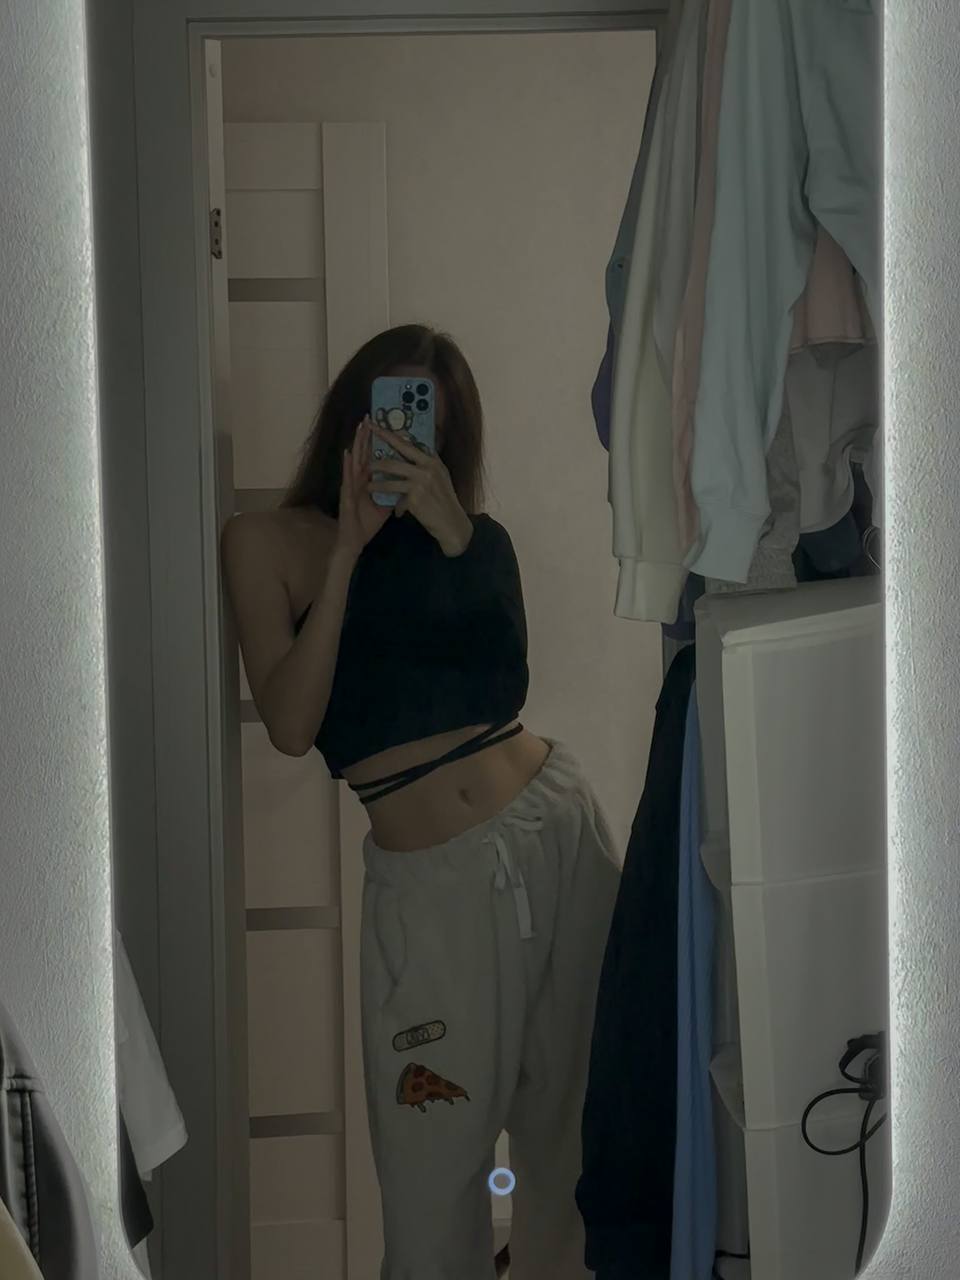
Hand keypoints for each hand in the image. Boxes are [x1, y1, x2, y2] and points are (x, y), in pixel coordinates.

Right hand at [335, 416, 390, 558]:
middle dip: (366, 436)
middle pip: (362, 454)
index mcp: (367, 481)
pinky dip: (347, 465)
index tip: (383, 425)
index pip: (373, 457)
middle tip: (369, 417)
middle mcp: (357, 480)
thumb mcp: (385, 504)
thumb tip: (408, 482)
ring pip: (353, 461)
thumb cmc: (367, 523)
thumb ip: (394, 491)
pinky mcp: (345, 496)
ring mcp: (350, 486)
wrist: (354, 541)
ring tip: (359, 428)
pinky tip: (347, 453)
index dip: (377, 442)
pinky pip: (347, 479)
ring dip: (356, 444)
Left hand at [369, 425, 473, 555]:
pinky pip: (396, 496)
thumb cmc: (445, 500)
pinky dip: (390, 500)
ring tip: (367, 484)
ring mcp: (420, 482)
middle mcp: (426, 468)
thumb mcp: (441, 476)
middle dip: (376, 459)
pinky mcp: (414, 497)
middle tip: (364, 459)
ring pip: (390, 477)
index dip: (390, 435)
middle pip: (395, 458)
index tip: (376, 427)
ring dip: (375, 481)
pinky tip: (384, 504)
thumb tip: (420, 449)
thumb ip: (428, 464)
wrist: (451, 522)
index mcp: (432, 461)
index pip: (408, 444)